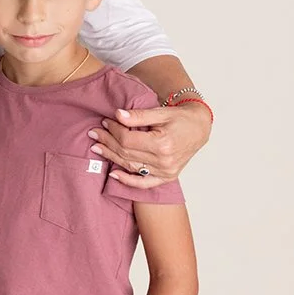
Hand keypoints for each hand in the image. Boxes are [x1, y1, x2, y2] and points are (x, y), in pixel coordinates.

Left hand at [89, 101, 211, 189]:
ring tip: (97, 147)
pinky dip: (128, 181)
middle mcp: (164, 161)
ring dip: (112, 157)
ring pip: (131, 166)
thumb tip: (117, 115)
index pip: (128, 140)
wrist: (200, 128)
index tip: (105, 121)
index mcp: (163, 144)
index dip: (113, 130)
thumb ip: (139, 115)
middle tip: (94, 133)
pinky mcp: (167, 177)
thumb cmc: (182, 118)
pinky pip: (144, 183)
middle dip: (107, 142)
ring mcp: (165, 172)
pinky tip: (113, 174)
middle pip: (126, 153)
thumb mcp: (161, 112)